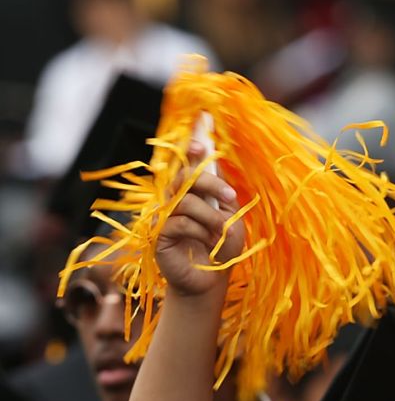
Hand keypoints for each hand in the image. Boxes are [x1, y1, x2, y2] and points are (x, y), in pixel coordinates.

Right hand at [156, 149, 245, 299]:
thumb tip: (212, 161)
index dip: (192, 143)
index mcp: (191, 193)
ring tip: (221, 232)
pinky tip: (205, 242)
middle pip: (184, 176)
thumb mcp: (229, 216)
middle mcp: (173, 200)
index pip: (187, 163)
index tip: (203, 120)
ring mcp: (163, 216)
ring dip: (211, 216)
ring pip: (185, 200)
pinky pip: (180, 222)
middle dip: (210, 183)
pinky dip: (199, 231)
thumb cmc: (222, 247)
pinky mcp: (158, 234)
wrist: (212, 279)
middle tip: (230, 198)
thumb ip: (220, 192)